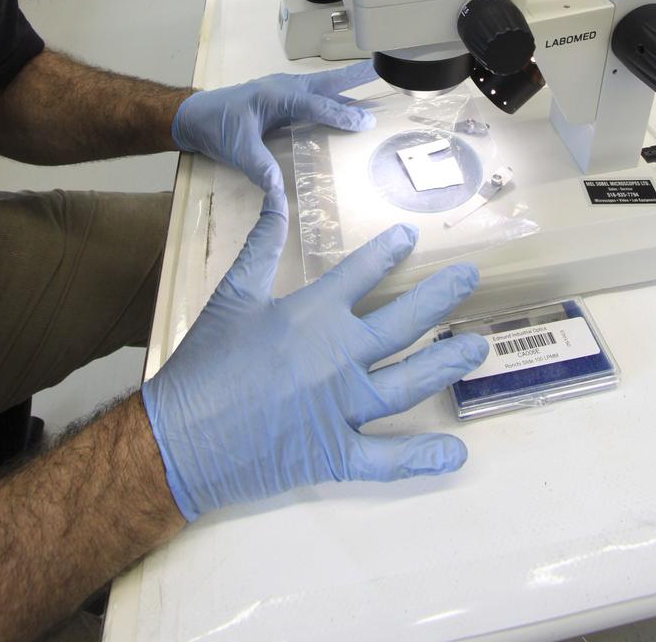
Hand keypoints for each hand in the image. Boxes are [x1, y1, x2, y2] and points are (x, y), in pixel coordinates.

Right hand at [141, 199, 487, 519]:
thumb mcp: (232, 294)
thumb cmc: (204, 361)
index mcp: (312, 315)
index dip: (389, 252)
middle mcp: (337, 357)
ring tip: (476, 347)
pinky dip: (421, 458)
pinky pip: (386, 459)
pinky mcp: (334, 453)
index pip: (362, 274)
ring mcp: (341, 408)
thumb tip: (276, 196)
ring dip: (446, 363)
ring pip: (408, 383)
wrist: (180, 436)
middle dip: (441, 297)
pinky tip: (455, 454)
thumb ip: (260, 243)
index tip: (411, 238)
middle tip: (470, 279)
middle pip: (403, 323)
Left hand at [171, 62, 376, 198]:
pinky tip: (343, 110)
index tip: (364, 122)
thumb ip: (258, 166)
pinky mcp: (280, 101)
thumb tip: (278, 189)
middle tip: (380, 71)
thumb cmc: (215, 126)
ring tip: (373, 93)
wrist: (193, 116)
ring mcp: (282, 92)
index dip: (340, 114)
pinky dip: (331, 101)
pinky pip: (312, 99)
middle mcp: (282, 88)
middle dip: (353, 79)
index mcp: (274, 95)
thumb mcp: (236, 148)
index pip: (315, 105)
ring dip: (345, 91)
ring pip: (320, 90)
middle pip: (325, 84)